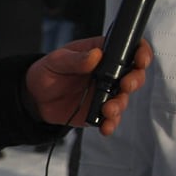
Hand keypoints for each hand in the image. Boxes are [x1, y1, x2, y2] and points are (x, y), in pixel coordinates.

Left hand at [27, 39, 153, 135]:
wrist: (34, 98)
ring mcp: (106, 93)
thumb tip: (96, 55)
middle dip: (135, 81)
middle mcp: (109, 73)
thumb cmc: (47, 72)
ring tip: (107, 109)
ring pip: (124, 98)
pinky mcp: (99, 111)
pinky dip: (111, 123)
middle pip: (134, 75)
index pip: (129, 49)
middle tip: (125, 86)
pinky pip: (111, 118)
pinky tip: (105, 126)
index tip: (140, 60)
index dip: (141, 53)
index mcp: (103, 54)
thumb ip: (76, 59)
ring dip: (120, 104)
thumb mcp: (57, 60)